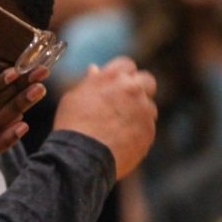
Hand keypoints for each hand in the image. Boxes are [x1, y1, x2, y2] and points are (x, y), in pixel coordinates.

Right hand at [52, 57, 156, 180]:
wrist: (82, 156)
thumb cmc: (72, 125)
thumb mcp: (74, 98)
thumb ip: (90, 82)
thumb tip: (95, 70)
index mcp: (112, 77)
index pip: (127, 65)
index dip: (122, 75)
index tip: (116, 85)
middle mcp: (132, 89)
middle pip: (147, 81)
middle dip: (139, 88)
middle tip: (127, 102)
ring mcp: (143, 110)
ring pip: (149, 107)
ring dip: (139, 113)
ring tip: (120, 128)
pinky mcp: (149, 131)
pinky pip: (148, 127)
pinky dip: (139, 132)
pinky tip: (122, 141)